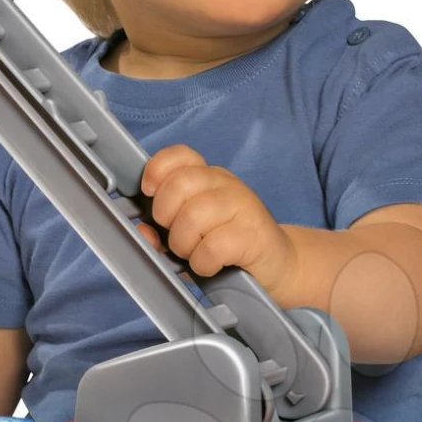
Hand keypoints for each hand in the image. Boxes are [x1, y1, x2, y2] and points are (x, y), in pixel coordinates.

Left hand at [138, 145, 295, 295]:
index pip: (180, 155)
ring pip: (194, 215)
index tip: (150, 195)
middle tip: (176, 237)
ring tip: (195, 254)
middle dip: (166, 216)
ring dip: (184, 244)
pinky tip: (210, 266)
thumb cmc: (230, 248)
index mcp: (209, 178)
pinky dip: (203, 262)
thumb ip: (162, 232)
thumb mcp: (192, 235)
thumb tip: (142, 232)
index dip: (157, 171)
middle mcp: (226, 185)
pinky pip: (214, 245)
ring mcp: (243, 206)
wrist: (279, 265)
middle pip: (180, 183)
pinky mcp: (254, 234)